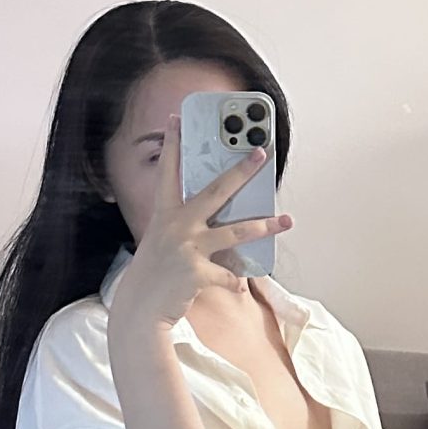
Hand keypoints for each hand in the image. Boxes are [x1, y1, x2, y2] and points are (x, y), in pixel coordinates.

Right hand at [111, 112, 292, 337]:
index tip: (177, 119)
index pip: (168, 172)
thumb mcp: (162, 241)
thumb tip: (216, 217)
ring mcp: (188, 248)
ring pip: (236, 232)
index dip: (172, 145)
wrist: (140, 310)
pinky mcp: (197, 272)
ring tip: (287, 220)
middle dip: (241, 170)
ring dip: (264, 225)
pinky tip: (240, 286)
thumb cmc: (154, 273)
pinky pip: (229, 274)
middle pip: (216, 191)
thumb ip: (184, 225)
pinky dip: (236, 281)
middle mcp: (177, 226)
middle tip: (261, 153)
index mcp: (165, 214)